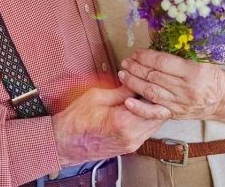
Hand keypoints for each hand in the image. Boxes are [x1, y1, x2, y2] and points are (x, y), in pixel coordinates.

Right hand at [51, 85, 170, 165]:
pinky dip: (147, 116)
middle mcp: (131, 137)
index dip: (153, 88)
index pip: (153, 104)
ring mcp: (132, 144)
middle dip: (156, 97)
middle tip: (150, 82)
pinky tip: (140, 104)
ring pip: (155, 124)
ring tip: (143, 92)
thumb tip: (137, 82)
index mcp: (123, 122)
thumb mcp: (97, 96)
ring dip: (153, 107)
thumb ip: (121, 90)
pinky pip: (147, 130)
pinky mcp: (130, 146)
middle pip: (158, 115)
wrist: (65, 142)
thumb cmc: (76, 120)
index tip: (150, 77)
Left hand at [117, 49, 224, 119]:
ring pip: (152, 92)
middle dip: (136, 68)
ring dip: (134, 82)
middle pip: (155, 76)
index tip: (136, 52)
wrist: (223, 99)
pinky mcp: (175, 114)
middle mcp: (185, 89)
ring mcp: (179, 103)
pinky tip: (128, 102)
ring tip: (123, 74)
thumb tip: (153, 52)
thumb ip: (178, 58)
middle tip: (125, 61)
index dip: (147, 56)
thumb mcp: (200, 62)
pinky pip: (155, 113)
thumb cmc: (211, 76)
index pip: (163, 62)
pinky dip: (140, 108)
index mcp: (193, 72)